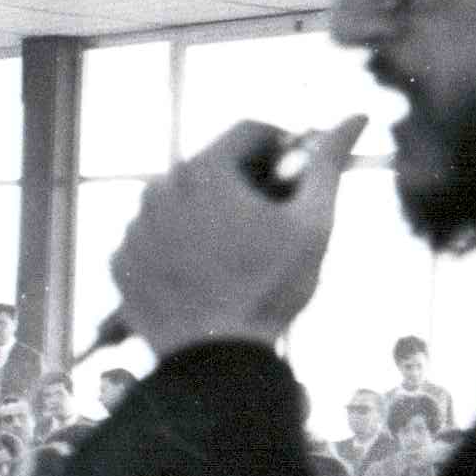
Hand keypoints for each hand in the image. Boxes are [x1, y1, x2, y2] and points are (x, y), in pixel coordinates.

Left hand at [109, 116, 366, 355]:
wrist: (217, 359)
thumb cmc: (270, 289)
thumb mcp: (312, 223)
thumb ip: (328, 163)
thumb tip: (356, 116)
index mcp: (203, 170)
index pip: (248, 130)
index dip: (281, 145)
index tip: (294, 173)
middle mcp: (157, 189)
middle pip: (211, 166)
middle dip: (243, 182)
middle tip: (269, 221)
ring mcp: (133, 227)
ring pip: (179, 202)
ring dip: (206, 214)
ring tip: (236, 254)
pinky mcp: (120, 262)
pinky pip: (153, 239)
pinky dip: (176, 247)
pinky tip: (203, 274)